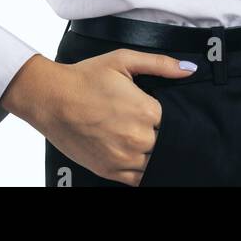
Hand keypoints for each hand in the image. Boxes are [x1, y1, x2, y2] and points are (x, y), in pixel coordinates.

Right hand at [5, 49, 196, 185]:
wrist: (51, 99)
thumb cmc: (86, 78)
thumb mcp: (124, 60)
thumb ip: (160, 64)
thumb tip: (189, 69)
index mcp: (146, 111)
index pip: (176, 121)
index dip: (171, 116)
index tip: (161, 111)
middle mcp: (138, 139)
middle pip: (166, 142)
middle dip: (162, 133)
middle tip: (149, 123)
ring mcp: (124, 158)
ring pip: (155, 162)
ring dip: (154, 152)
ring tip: (141, 137)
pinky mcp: (109, 171)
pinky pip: (138, 179)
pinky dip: (142, 170)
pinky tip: (137, 157)